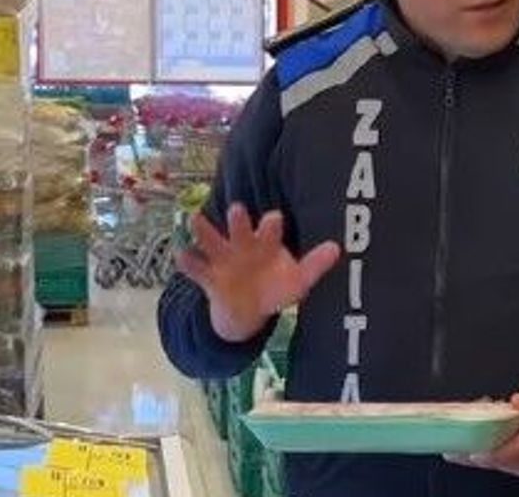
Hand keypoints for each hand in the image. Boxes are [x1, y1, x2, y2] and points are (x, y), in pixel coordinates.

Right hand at [178, 204, 339, 341]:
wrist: (247, 310)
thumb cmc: (276, 287)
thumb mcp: (297, 281)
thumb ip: (314, 265)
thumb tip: (337, 248)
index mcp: (266, 243)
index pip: (270, 230)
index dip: (271, 224)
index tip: (274, 217)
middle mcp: (242, 246)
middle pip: (239, 230)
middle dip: (237, 220)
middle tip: (237, 209)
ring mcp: (223, 260)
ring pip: (211, 242)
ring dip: (203, 231)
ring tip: (194, 219)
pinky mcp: (209, 277)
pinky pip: (196, 269)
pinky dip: (188, 263)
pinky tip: (181, 256)